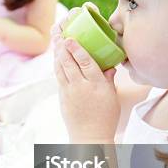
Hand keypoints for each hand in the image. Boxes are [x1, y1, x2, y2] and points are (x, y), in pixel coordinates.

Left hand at [52, 4, 119, 142]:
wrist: (90, 138)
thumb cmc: (106, 118)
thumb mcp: (112, 97)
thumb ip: (108, 80)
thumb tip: (109, 66)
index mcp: (97, 86)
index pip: (86, 64)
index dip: (77, 49)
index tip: (69, 38)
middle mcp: (81, 88)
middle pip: (68, 63)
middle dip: (62, 45)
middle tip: (58, 30)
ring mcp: (69, 93)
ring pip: (60, 68)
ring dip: (57, 52)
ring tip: (56, 37)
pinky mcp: (62, 97)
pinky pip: (58, 77)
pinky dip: (57, 64)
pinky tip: (56, 55)